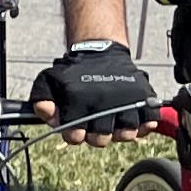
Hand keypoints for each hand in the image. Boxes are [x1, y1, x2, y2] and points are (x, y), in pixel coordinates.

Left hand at [23, 39, 157, 141]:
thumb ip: (41, 99)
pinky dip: (144, 124)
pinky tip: (133, 117)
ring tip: (114, 121)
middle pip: (101, 140)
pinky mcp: (145, 98)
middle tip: (96, 124)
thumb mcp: (48, 80)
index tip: (76, 128)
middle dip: (96, 135)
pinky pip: (149, 122)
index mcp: (78, 102)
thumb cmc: (74, 71)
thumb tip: (50, 117)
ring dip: (120, 131)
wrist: (100, 50)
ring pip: (126, 134)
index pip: (75, 137)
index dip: (74, 135)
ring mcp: (126, 102)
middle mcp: (103, 104)